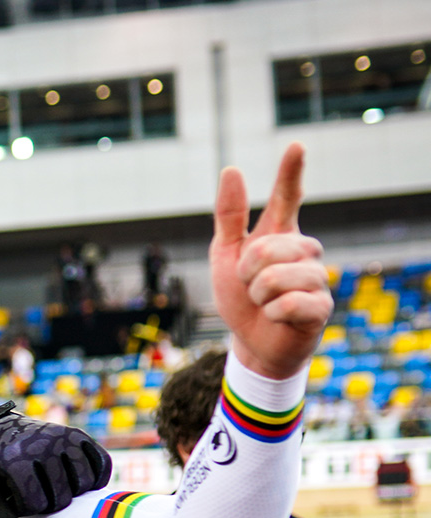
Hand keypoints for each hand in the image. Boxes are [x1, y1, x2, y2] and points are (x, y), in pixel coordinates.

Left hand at [0, 404, 112, 517]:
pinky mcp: (79, 434)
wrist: (0, 428)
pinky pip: (103, 465)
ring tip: (56, 488)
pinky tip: (80, 482)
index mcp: (15, 459)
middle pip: (62, 497)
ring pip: (85, 484)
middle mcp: (43, 444)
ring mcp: (64, 437)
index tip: (15, 498)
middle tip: (37, 494)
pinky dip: (97, 479)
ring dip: (73, 494)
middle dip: (49, 505)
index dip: (26, 509)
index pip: (36, 503)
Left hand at [210, 143, 331, 379]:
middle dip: (247, 273)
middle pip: (267, 248)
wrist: (252, 343)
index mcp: (280, 234)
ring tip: (264, 303)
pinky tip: (277, 317)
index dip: (290, 172)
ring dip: (258, 295)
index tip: (295, 145)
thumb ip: (229, 217)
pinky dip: (272, 313)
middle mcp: (305, 250)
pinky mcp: (321, 306)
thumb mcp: (225, 257)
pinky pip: (287, 303)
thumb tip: (231, 170)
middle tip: (250, 287)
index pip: (288, 196)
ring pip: (276, 278)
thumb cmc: (241, 298)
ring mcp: (317, 277)